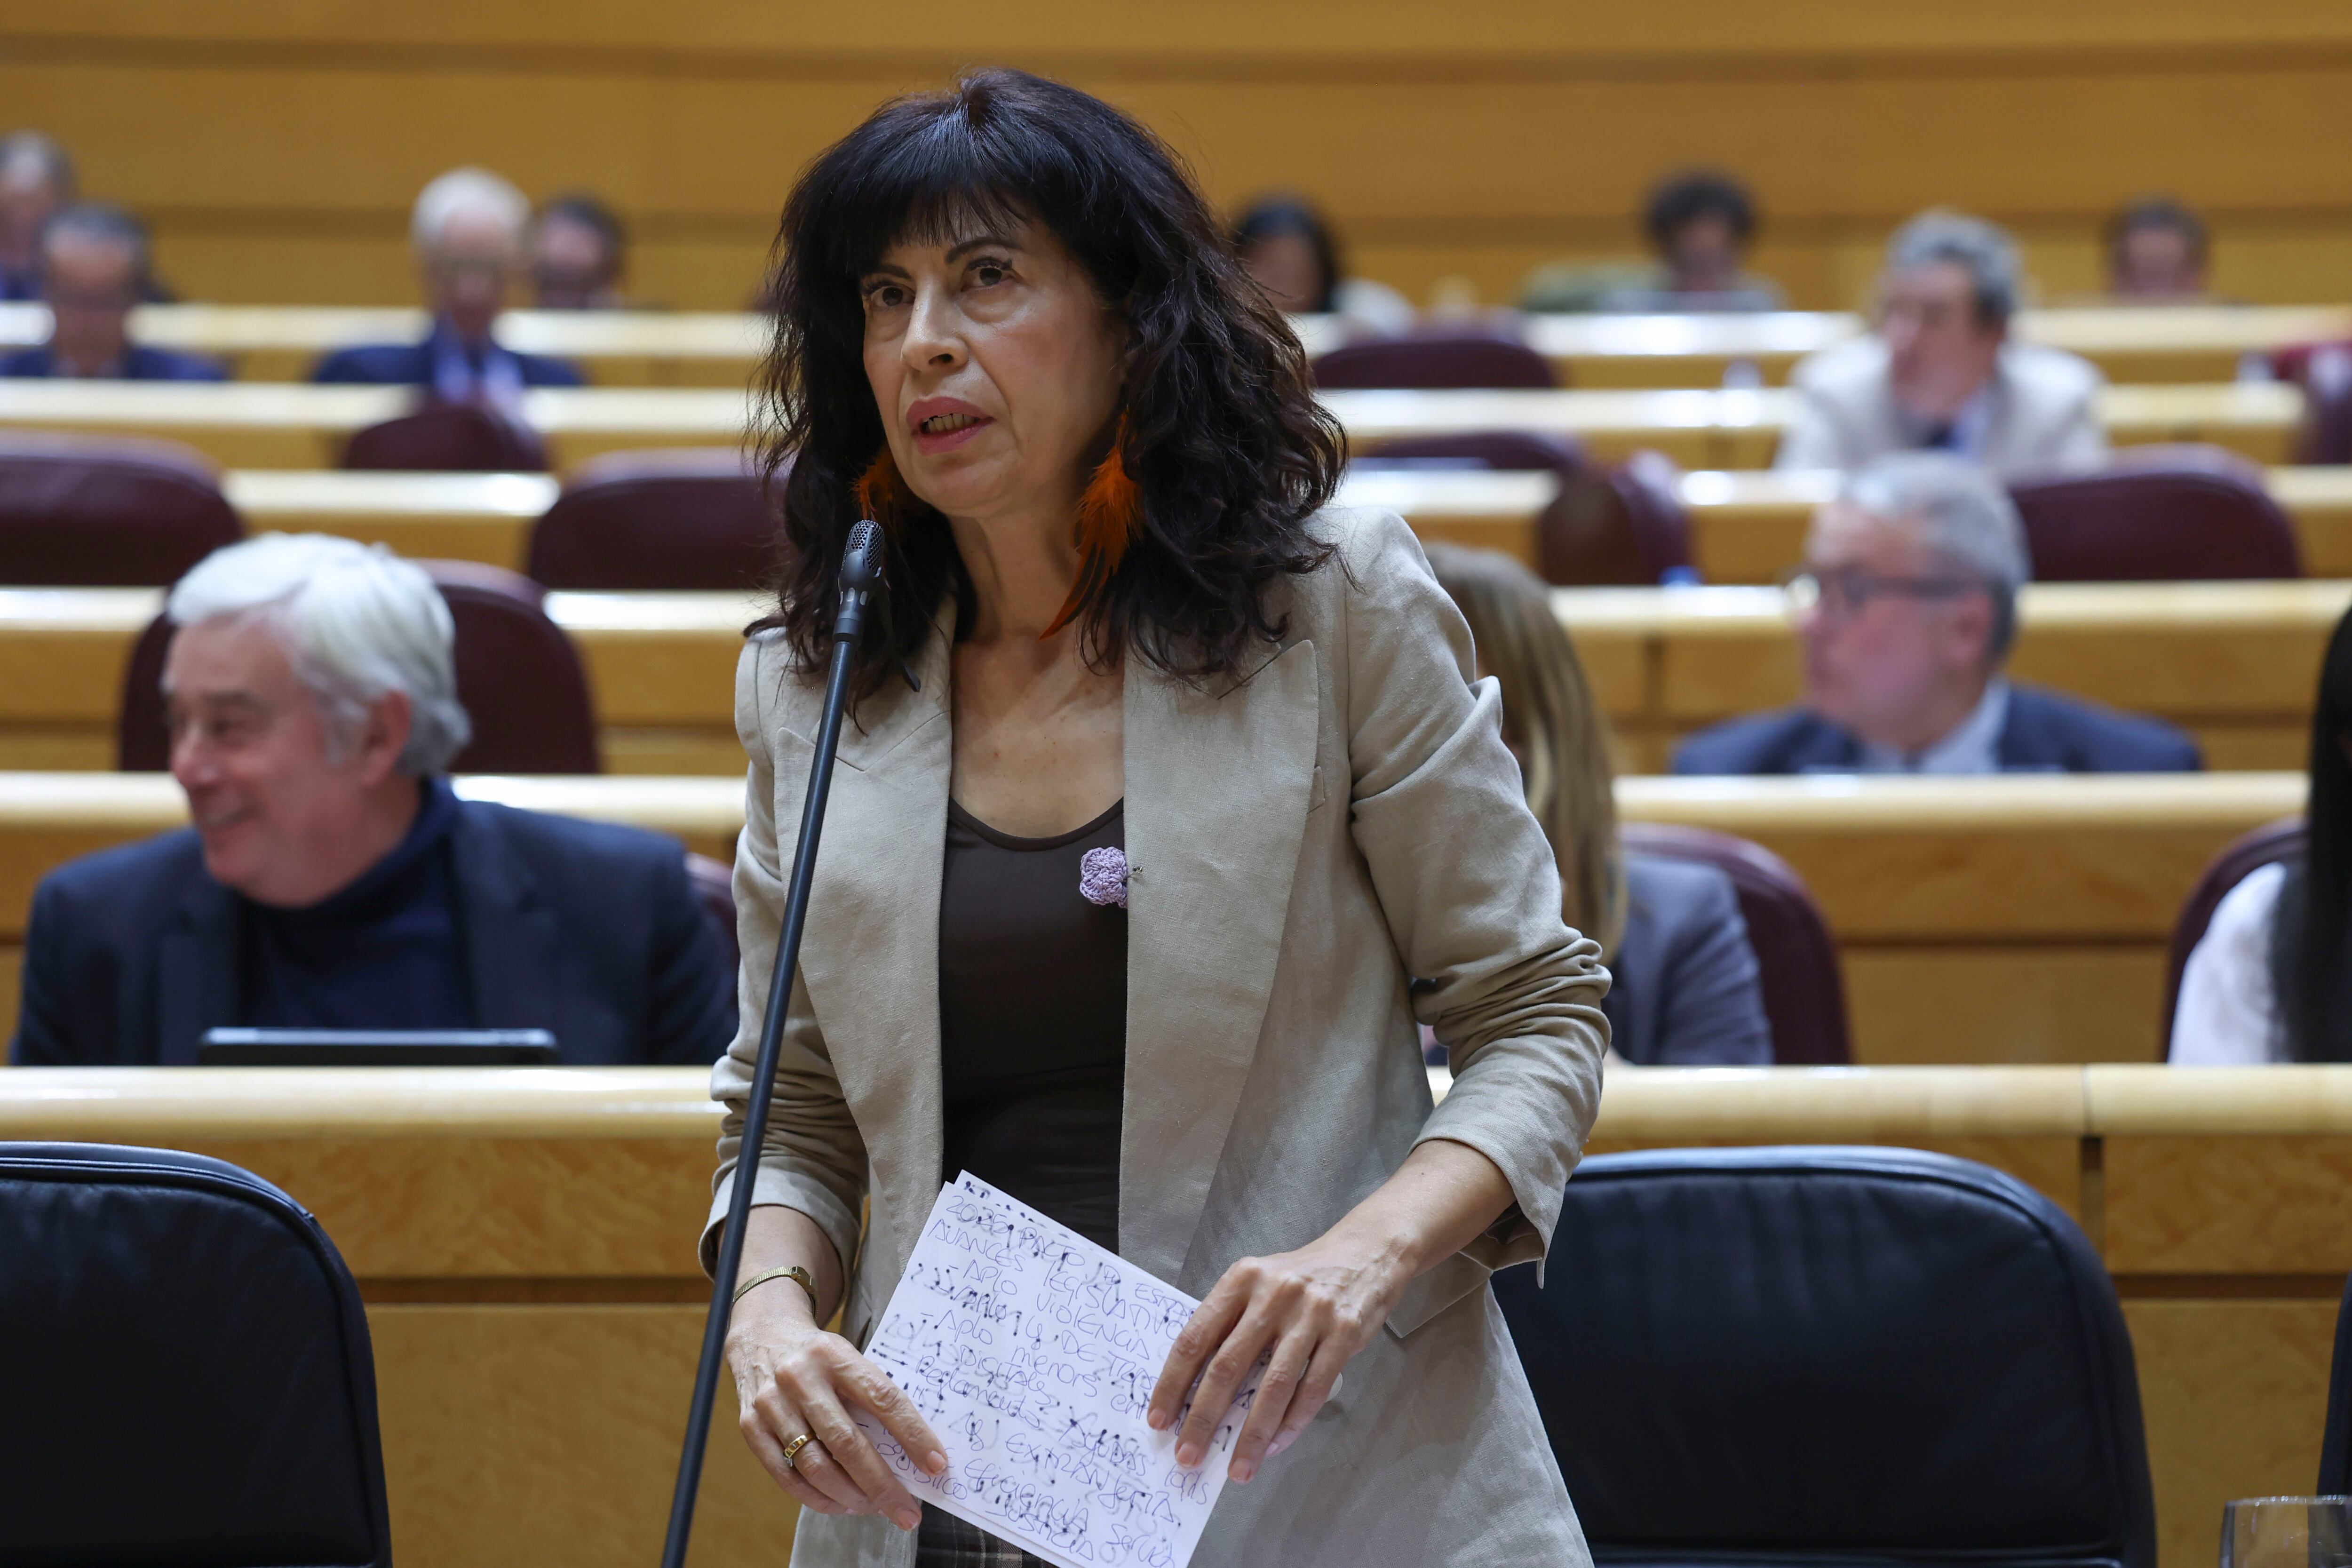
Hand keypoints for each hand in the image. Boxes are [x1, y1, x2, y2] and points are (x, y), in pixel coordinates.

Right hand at [727, 1282, 946, 1528]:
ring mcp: (771, 1404)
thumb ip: (873, 1395)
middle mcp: (800, 1378)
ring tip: (875, 1508)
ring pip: (815, 1466)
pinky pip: (787, 1476)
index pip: (883, 1399)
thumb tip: (911, 1451)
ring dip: (851, 1496)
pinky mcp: (750, 1427)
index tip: (936, 1465)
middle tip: (908, 1513)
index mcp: (835, 1355)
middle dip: (882, 1485)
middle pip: (847, 1443)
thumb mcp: (848, 1357)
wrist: (762, 1336)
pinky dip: (818, 1498)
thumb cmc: (820, 1356)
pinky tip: (842, 1504)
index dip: (912, 1435)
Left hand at [1143, 1228, 1407, 1484]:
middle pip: (1228, 1366)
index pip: (1196, 1337)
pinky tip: (1275, 1446)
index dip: (1173, 1382)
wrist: (1365, 1253)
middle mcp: (1272, 1294)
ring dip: (1251, 1434)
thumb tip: (1197, 1389)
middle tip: (1188, 1454)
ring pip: (1273, 1385)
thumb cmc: (1301, 1278)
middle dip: (1203, 1418)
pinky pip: (1313, 1388)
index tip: (1159, 1419)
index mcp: (1241, 1280)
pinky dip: (1292, 1424)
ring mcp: (1310, 1313)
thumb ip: (1231, 1324)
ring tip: (1238, 1468)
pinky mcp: (1343, 1332)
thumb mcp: (1258, 1284)